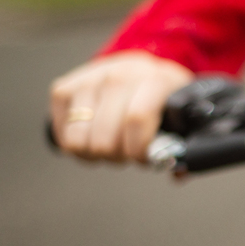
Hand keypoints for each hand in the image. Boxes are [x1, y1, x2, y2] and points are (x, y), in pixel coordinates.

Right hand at [49, 51, 194, 162]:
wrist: (143, 71)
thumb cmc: (163, 101)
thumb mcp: (183, 117)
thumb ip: (183, 147)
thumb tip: (178, 174)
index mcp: (156, 80)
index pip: (137, 119)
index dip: (138, 150)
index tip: (144, 159)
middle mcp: (120, 74)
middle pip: (104, 138)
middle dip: (117, 157)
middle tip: (127, 153)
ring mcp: (89, 79)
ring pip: (78, 139)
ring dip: (94, 153)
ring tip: (111, 145)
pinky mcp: (64, 87)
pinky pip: (61, 133)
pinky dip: (75, 145)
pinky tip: (93, 136)